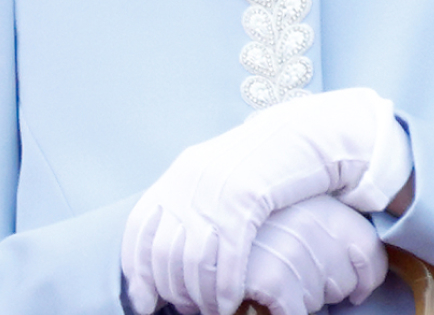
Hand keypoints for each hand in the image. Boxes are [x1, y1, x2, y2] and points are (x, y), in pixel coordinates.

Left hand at [121, 88, 411, 314]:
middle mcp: (190, 181)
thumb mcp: (213, 175)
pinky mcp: (246, 199)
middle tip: (188, 309)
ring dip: (201, 295)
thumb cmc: (256, 164)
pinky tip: (231, 302)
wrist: (295, 135)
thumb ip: (188, 203)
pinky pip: (229, 256)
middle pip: (166, 252)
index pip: (140, 228)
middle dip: (174, 290)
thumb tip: (165, 255)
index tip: (145, 302)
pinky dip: (227, 287)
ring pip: (195, 261)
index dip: (138, 271)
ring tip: (212, 310)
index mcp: (178, 174)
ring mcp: (216, 190)